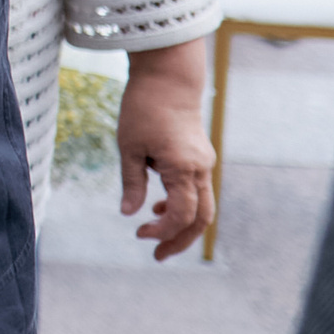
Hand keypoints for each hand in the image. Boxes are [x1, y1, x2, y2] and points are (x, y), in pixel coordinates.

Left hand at [116, 40, 214, 259]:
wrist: (167, 78)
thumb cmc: (143, 108)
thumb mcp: (129, 146)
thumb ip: (132, 182)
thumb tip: (129, 214)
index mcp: (183, 167)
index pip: (180, 214)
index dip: (162, 231)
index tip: (138, 233)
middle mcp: (200, 168)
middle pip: (201, 218)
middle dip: (181, 240)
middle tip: (157, 256)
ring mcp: (203, 163)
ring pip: (203, 207)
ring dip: (183, 225)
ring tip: (154, 234)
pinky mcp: (199, 158)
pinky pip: (198, 190)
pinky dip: (182, 205)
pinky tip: (158, 206)